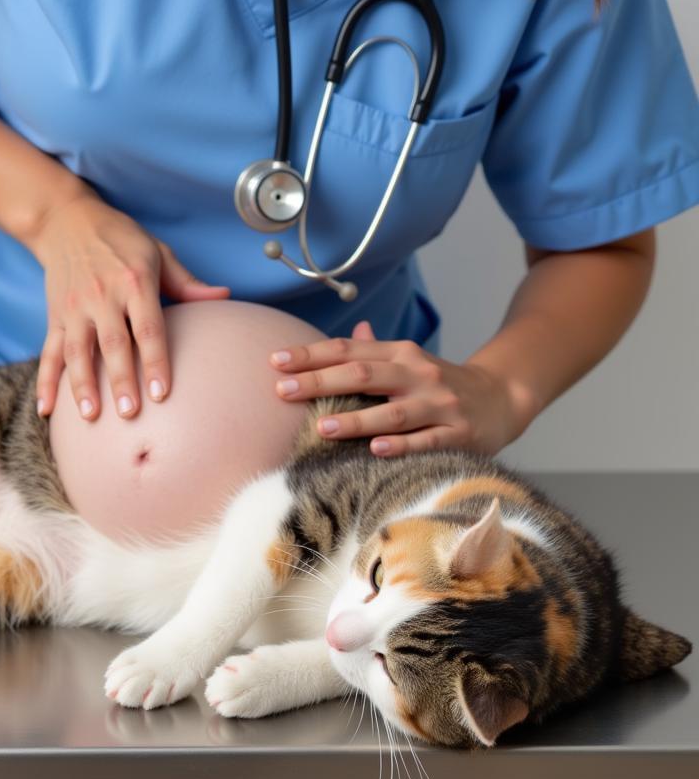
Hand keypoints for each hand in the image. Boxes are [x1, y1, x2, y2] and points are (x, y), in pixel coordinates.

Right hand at [28, 187, 230, 420]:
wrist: (67, 220)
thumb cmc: (120, 239)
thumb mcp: (157, 252)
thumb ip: (188, 283)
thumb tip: (224, 296)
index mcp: (134, 282)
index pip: (148, 328)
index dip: (156, 361)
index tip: (162, 392)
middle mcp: (102, 296)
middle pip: (113, 344)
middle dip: (120, 380)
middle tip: (130, 413)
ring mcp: (74, 308)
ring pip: (77, 351)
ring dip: (82, 385)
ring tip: (91, 415)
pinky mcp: (54, 315)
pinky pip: (48, 352)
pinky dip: (46, 381)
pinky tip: (47, 409)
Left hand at [268, 320, 533, 455]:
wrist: (503, 398)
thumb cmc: (439, 385)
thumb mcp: (408, 362)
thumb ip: (375, 351)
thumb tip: (352, 329)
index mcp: (400, 354)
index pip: (349, 350)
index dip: (311, 355)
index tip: (275, 361)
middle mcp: (417, 374)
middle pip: (364, 375)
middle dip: (321, 382)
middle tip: (282, 390)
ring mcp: (439, 404)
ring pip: (393, 411)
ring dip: (356, 419)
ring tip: (323, 426)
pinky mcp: (459, 433)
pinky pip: (426, 440)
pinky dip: (400, 444)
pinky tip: (375, 449)